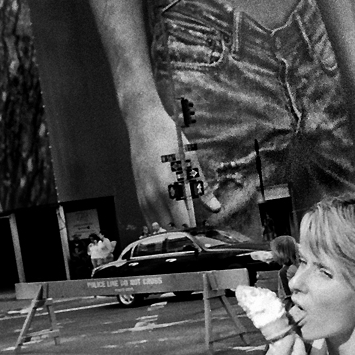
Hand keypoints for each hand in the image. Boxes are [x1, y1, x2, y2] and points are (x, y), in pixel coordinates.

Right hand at [127, 106, 219, 226]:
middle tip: (194, 222)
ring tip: (182, 217)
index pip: (183, 222)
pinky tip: (169, 213)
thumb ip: (203, 189)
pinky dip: (159, 220)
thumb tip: (216, 208)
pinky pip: (148, 218)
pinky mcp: (138, 195)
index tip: (202, 227)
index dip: (193, 226)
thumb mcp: (191, 163)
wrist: (145, 126)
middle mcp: (153, 197)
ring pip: (158, 225)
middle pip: (170, 227)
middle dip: (183, 227)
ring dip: (170, 225)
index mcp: (169, 189)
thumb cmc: (170, 140)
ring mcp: (143, 197)